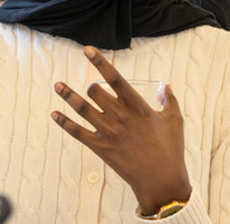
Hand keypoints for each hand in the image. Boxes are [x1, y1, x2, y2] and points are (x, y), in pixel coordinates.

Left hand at [51, 46, 190, 215]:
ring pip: (82, 108)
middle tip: (93, 90)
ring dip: (68, 95)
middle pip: (96, 92)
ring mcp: (108, 132)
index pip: (115, 78)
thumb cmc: (170, 149)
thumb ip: (170, 100)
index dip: (100, 62)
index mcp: (137, 106)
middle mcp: (120, 116)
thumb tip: (166, 87)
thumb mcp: (174, 121)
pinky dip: (64, 123)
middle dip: (92, 87)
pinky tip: (54, 114)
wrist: (161, 179)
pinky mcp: (101, 148)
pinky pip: (77, 132)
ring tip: (57, 85)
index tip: (87, 50)